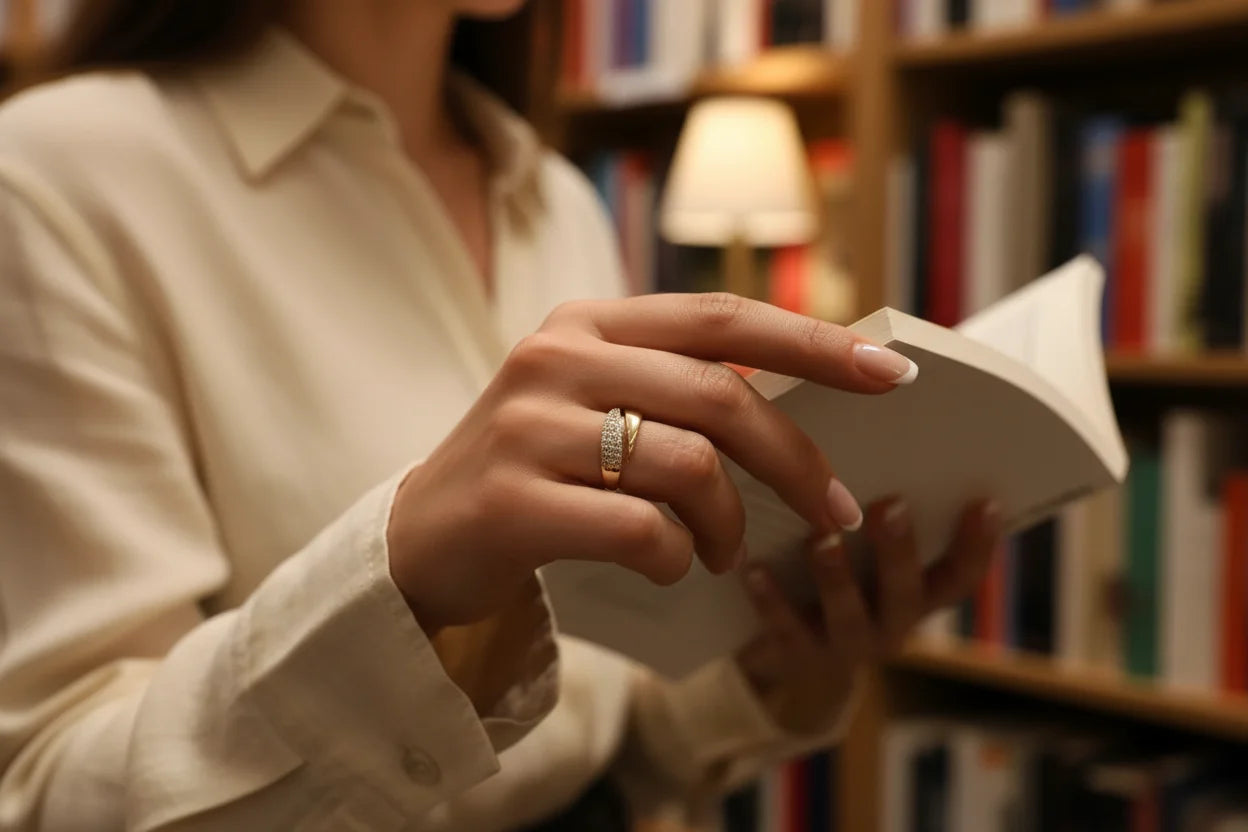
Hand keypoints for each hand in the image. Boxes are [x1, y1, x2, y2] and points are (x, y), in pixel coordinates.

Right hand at [386, 293, 918, 632]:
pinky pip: (642, 530)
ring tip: (726, 552)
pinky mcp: (512, 501)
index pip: (722, 317)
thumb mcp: (596, 406)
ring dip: (730, 524)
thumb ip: (674, 392)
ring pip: (688, 466)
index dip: (814, 342)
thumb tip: (800, 411)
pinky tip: (669, 567)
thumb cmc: (534, 473)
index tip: (891, 372)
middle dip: (797, 461)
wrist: (420, 540)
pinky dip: (678, 558)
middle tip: (836, 510)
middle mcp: (555, 358)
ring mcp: (528, 427)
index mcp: (587, 324)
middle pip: (719, 396)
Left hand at [737, 498, 999, 733]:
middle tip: (891, 506)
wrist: (796, 663)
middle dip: (899, 550)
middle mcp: (893, 625)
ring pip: (848, 615)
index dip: (979, 545)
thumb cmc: (844, 585)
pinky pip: (785, 629)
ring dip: (836, 576)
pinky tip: (754, 569)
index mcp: (919, 597)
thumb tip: (889, 442)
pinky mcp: (797, 657)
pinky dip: (770, 598)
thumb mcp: (872, 562)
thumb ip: (882, 520)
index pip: (962, 577)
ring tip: (822, 540)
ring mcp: (846, 646)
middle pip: (908, 593)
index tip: (986, 501)